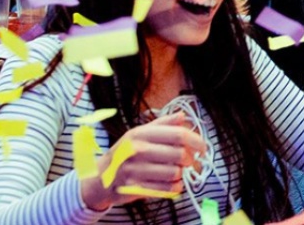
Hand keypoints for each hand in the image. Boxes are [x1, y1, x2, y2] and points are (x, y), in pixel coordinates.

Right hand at [78, 113, 205, 211]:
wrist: (101, 178)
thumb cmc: (126, 153)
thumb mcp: (140, 134)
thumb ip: (163, 124)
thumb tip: (183, 116)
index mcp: (140, 134)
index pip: (178, 135)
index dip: (196, 141)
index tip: (202, 147)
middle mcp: (137, 150)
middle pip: (180, 155)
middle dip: (189, 160)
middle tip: (187, 161)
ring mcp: (135, 170)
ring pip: (175, 173)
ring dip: (180, 174)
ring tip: (174, 171)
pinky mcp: (136, 188)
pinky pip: (168, 189)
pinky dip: (175, 187)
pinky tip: (172, 182)